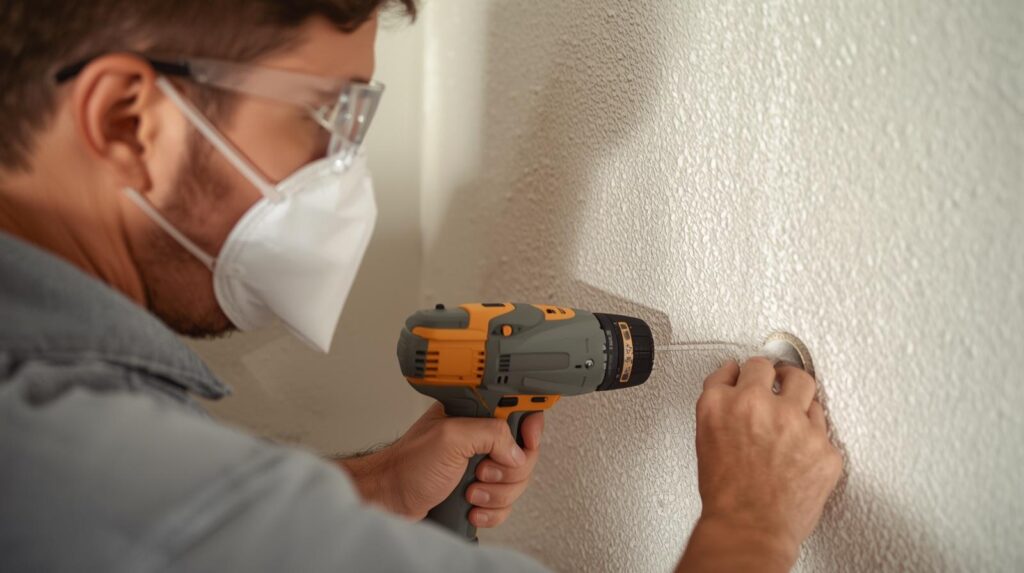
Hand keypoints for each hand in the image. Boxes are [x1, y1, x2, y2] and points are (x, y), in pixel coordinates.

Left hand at [341, 403, 543, 527]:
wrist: (390, 500)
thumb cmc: (408, 465)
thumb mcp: (450, 438)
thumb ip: (489, 433)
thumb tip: (516, 450)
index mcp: (477, 415)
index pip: (521, 413)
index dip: (530, 429)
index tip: (527, 442)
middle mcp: (481, 439)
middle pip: (525, 455)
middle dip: (507, 471)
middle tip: (482, 471)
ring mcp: (481, 467)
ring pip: (516, 483)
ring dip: (495, 494)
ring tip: (469, 490)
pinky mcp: (479, 491)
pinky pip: (505, 504)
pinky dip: (491, 510)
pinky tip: (471, 506)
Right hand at [678, 358, 842, 571]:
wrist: (749, 527)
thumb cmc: (727, 495)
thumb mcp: (707, 440)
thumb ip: (721, 409)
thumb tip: (734, 395)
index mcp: (720, 403)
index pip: (733, 369)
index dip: (741, 373)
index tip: (746, 375)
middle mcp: (756, 404)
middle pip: (769, 367)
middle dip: (772, 373)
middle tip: (777, 377)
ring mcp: (793, 421)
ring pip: (805, 385)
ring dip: (798, 394)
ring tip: (796, 399)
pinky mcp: (822, 443)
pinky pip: (823, 425)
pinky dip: (813, 434)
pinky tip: (803, 442)